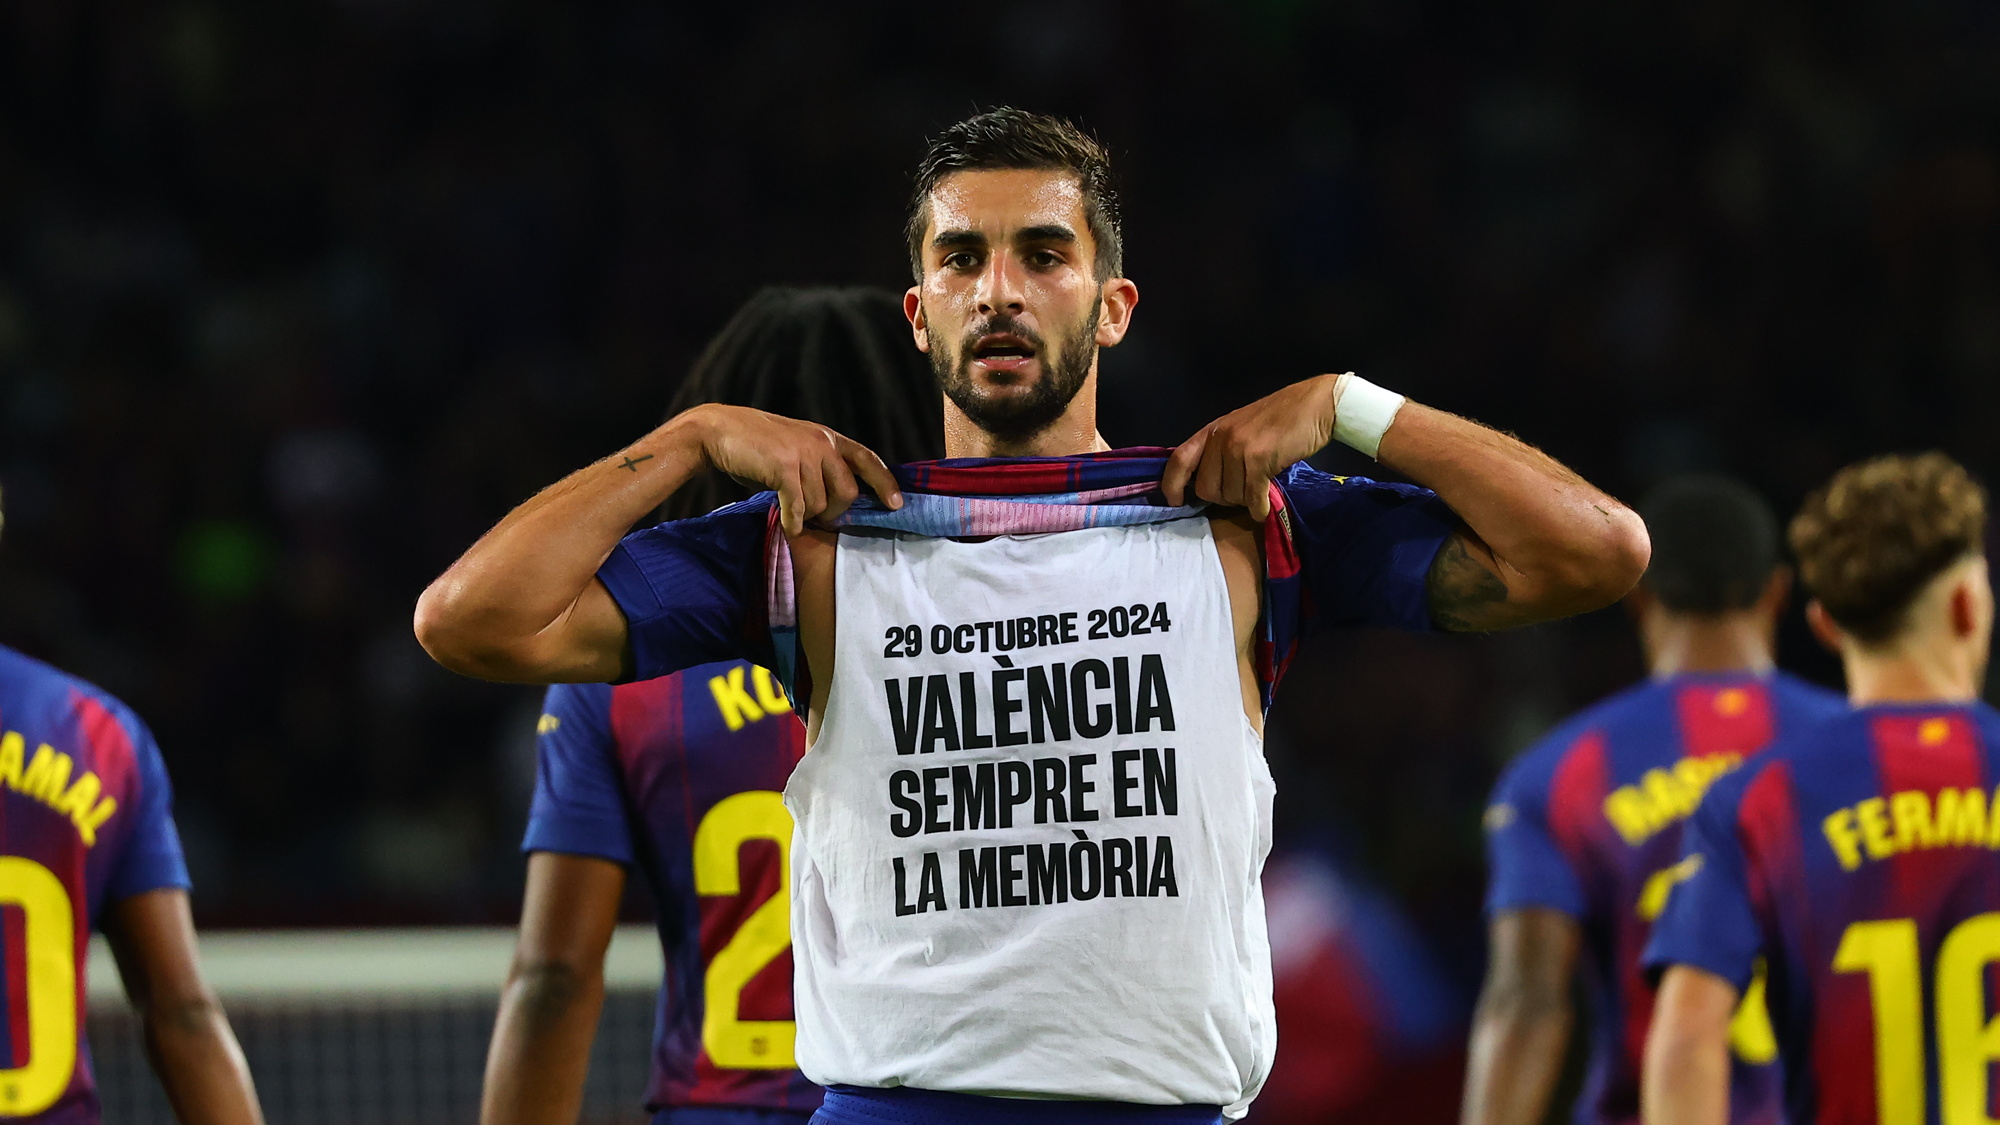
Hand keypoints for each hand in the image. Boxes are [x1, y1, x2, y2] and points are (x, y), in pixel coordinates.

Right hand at [678, 404, 902, 535]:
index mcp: (828, 437)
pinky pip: (798, 507)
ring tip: (789, 507)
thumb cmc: (757, 447)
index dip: (885, 483)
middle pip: (847, 492)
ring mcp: (803, 453)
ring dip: (806, 515)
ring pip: (820, 503)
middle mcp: (821, 442)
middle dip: (834, 511)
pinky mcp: (784, 466)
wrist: (718, 431)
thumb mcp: (796, 450)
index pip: (867, 458)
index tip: (897, 504)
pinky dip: (793, 521)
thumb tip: (839, 501)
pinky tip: (787, 523)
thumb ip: (819, 468)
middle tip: (815, 515)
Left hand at [1161, 374, 1339, 519]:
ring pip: (1230, 495)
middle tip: (1242, 492)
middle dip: (1223, 499)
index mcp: (1212, 430)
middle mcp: (1221, 437)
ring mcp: (1238, 447)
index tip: (1176, 502)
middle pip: (1205, 488)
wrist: (1315, 405)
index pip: (1179, 459)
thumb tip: (1206, 485)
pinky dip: (1259, 508)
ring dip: (1245, 501)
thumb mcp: (1241, 429)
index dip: (1172, 485)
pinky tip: (1265, 507)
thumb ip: (1221, 450)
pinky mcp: (1259, 458)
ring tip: (1260, 488)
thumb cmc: (1280, 419)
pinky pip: (1252, 497)